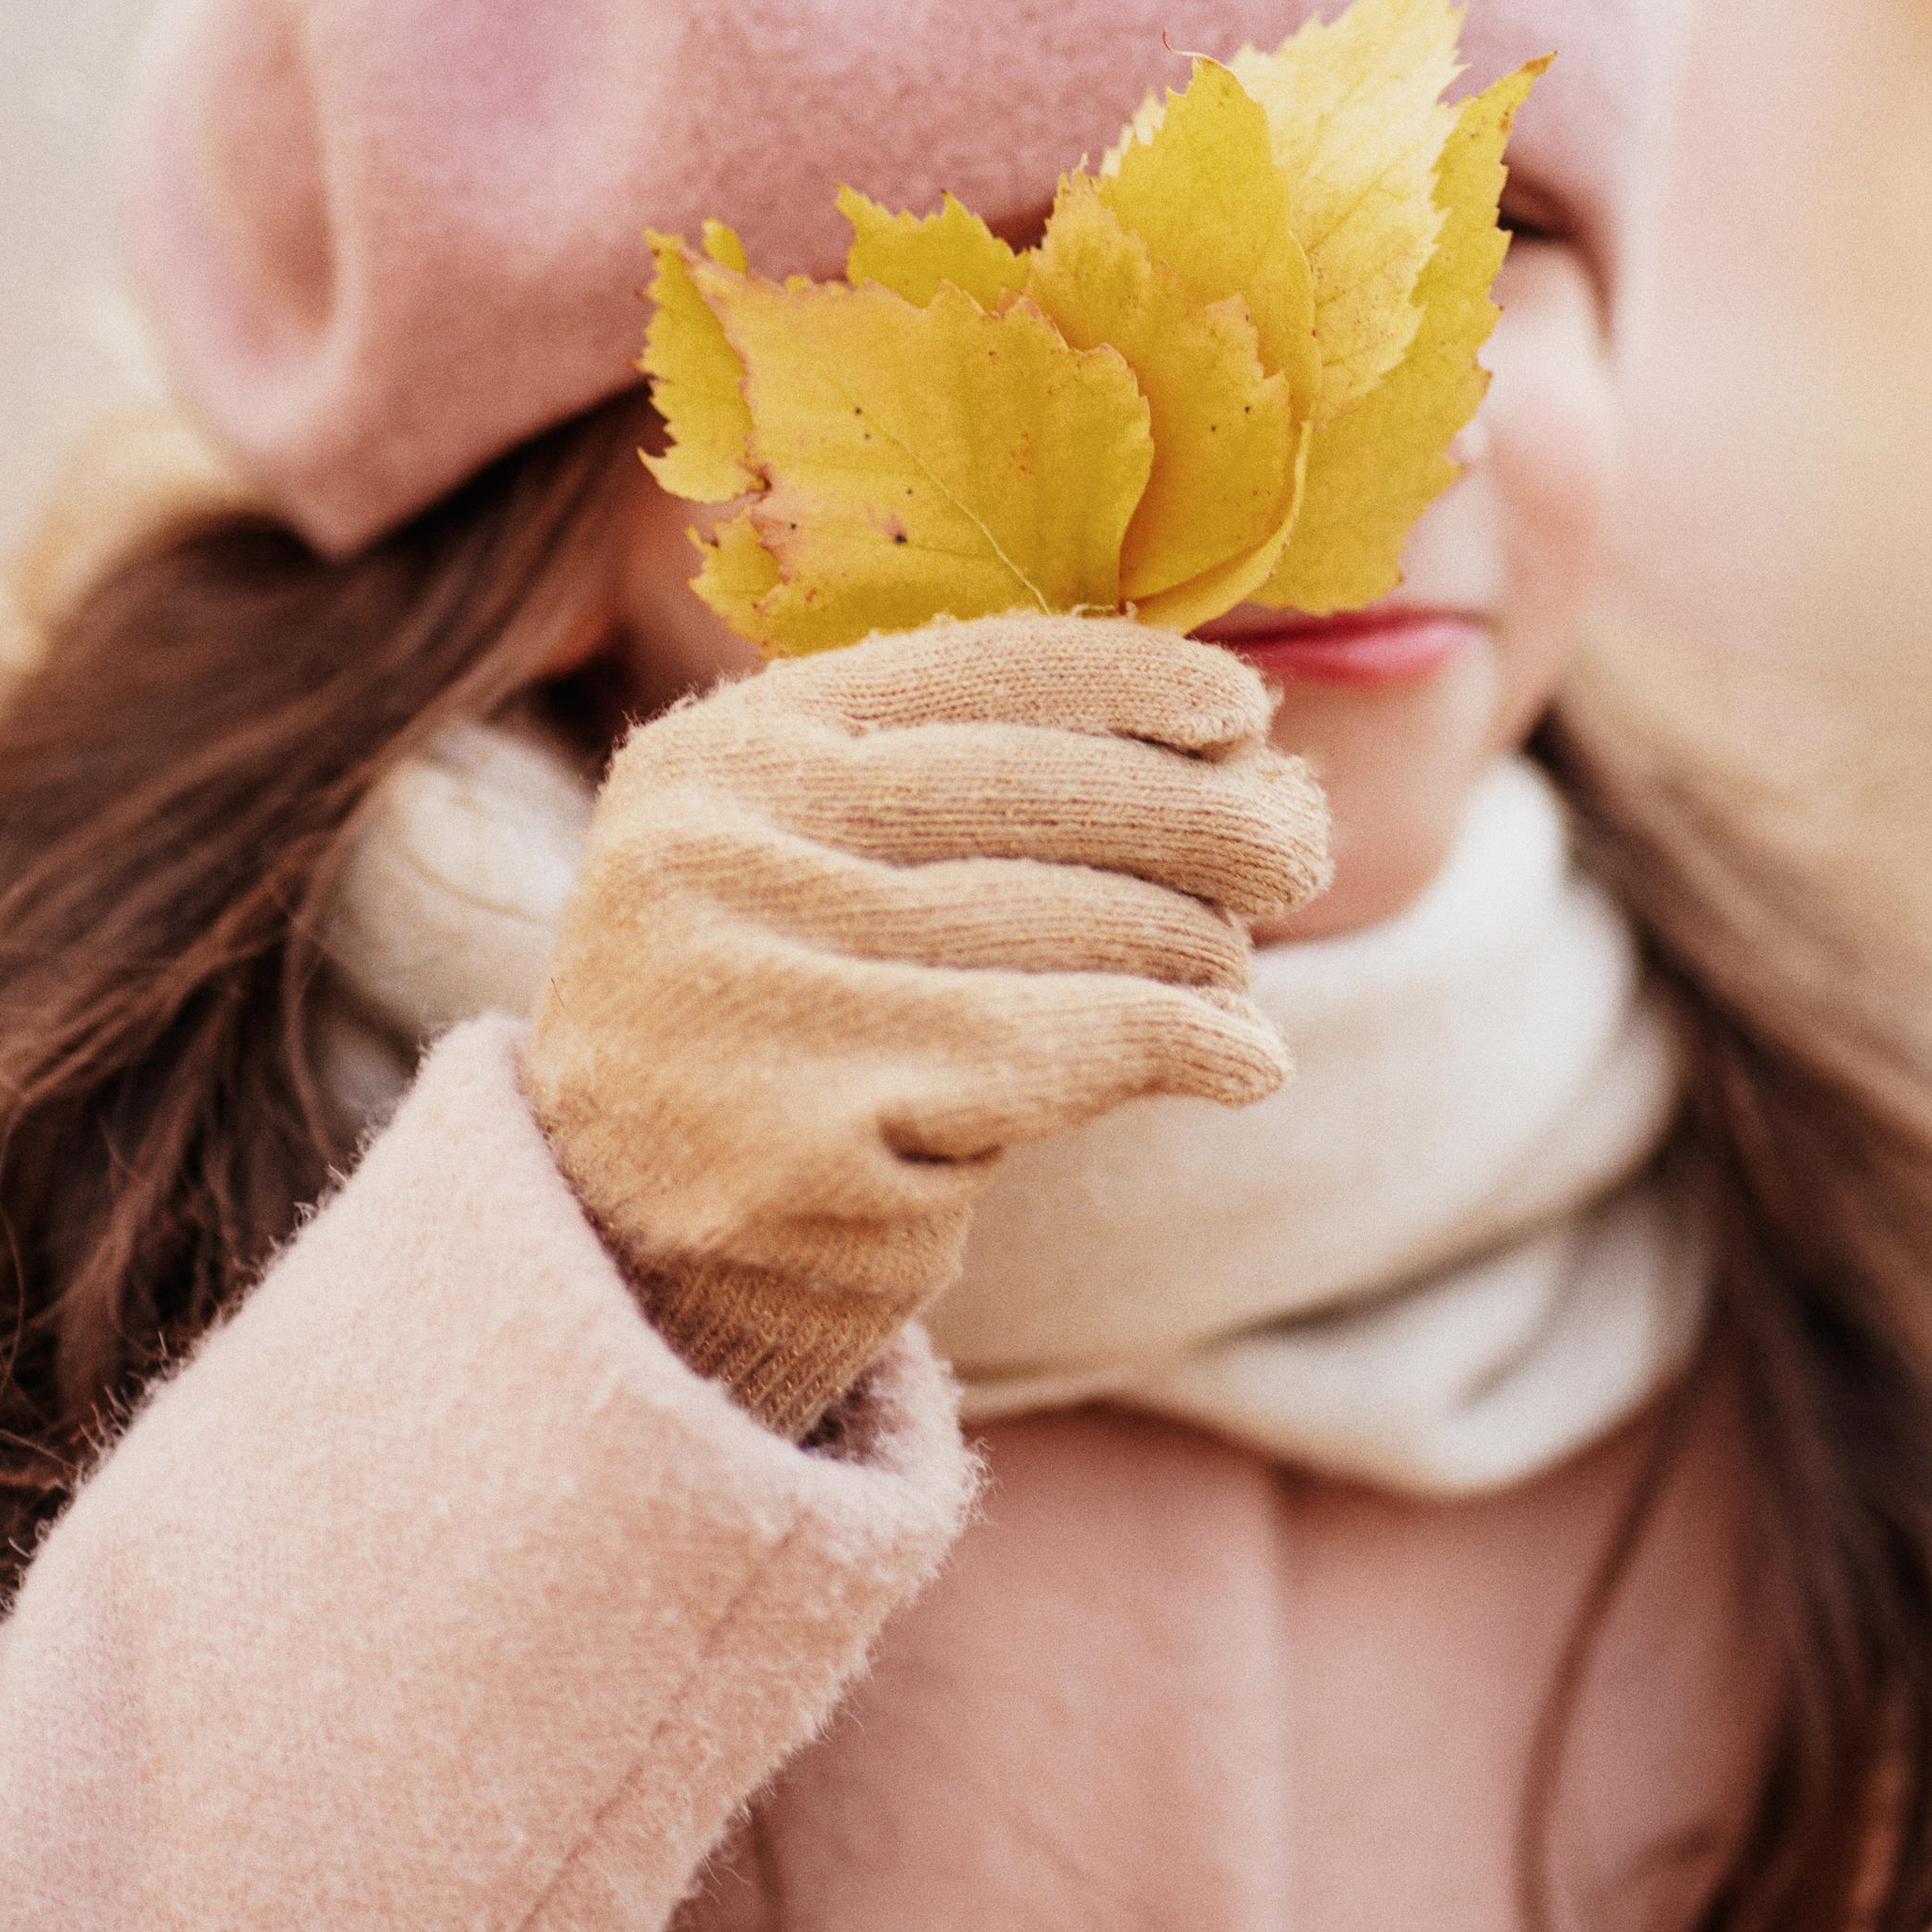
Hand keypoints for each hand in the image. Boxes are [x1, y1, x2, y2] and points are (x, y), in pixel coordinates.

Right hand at [520, 614, 1329, 1437]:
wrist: (633, 1256)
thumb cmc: (780, 1033)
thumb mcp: (818, 866)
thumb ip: (972, 788)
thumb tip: (1252, 741)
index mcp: (723, 753)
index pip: (974, 676)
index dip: (1130, 682)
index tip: (1244, 710)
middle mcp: (720, 851)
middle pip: (1040, 796)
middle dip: (1202, 818)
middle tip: (1299, 850)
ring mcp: (759, 991)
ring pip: (1072, 925)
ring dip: (1198, 947)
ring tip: (1239, 972)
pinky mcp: (820, 1132)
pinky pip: (1071, 1053)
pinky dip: (1187, 1046)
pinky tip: (1246, 1062)